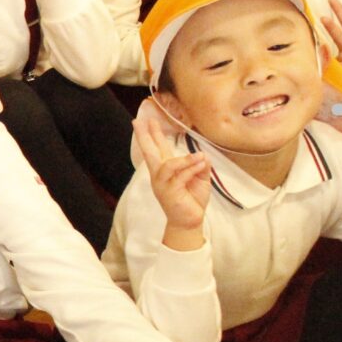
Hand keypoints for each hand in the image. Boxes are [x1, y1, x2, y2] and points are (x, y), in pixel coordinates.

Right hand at [135, 117, 210, 241]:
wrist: (190, 221)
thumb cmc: (192, 199)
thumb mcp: (200, 178)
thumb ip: (200, 165)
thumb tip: (202, 156)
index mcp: (166, 169)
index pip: (157, 149)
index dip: (152, 135)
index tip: (146, 121)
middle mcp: (160, 175)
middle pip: (149, 153)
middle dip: (145, 137)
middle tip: (138, 122)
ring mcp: (162, 184)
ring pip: (168, 165)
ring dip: (185, 160)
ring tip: (200, 156)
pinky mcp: (169, 192)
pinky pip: (180, 176)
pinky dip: (191, 168)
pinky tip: (201, 163)